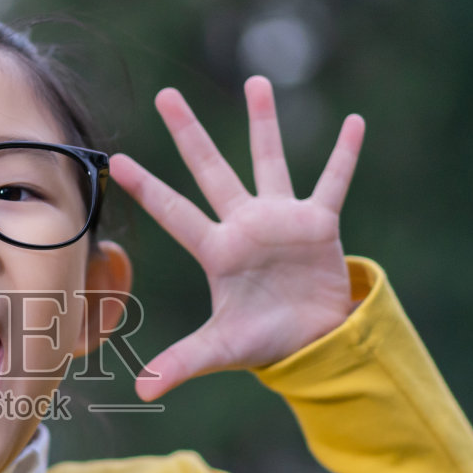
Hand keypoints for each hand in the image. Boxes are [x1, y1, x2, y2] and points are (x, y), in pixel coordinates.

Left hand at [109, 76, 364, 400]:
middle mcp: (244, 225)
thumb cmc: (263, 339)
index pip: (174, 212)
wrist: (312, 341)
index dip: (148, 188)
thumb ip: (182, 362)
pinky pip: (334, 182)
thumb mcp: (221, 350)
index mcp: (217, 250)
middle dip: (188, 133)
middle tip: (166, 94)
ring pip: (268, 160)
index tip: (117, 160)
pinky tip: (355, 122)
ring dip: (263, 122)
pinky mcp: (319, 223)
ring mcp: (281, 219)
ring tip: (256, 81)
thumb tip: (140, 390)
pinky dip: (345, 155)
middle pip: (210, 170)